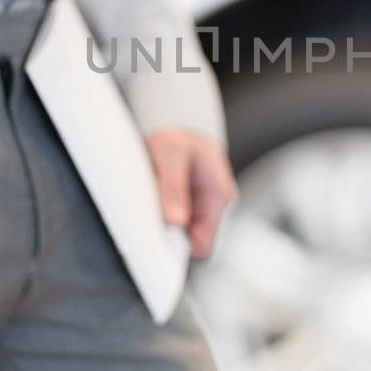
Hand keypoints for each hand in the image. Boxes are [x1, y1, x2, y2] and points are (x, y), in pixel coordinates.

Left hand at [145, 130, 238, 259]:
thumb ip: (173, 188)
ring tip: (153, 202)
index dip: (181, 246)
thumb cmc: (178, 135)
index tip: (159, 238)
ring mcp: (206, 205)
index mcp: (219, 195)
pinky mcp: (194, 204)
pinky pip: (179, 221)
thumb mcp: (170, 155)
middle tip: (151, 217)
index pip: (205, 243)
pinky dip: (165, 215)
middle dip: (171, 234)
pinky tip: (156, 200)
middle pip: (193, 240)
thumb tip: (176, 221)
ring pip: (184, 232)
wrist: (180, 123)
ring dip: (167, 224)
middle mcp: (217, 204)